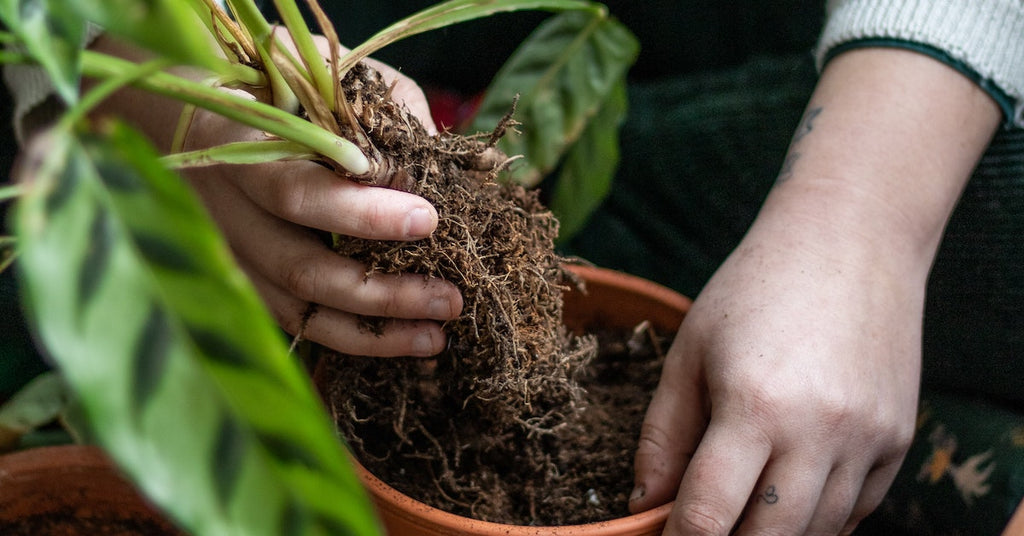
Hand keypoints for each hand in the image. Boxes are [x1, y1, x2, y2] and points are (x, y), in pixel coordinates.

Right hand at [182, 39, 461, 356]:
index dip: (362, 214)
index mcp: (242, 150)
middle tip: (451, 298)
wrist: (195, 114)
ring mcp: (232, 254)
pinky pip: (298, 324)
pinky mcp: (247, 282)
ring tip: (436, 338)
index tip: (429, 219)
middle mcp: (228, 212)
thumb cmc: (281, 87)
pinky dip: (352, 339)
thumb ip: (386, 112)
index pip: (298, 193)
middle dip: (382, 291)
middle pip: (301, 269)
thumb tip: (445, 164)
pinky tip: (404, 342)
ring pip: (300, 310)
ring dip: (372, 332)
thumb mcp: (331, 76)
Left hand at [629, 211, 921, 534]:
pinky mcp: (899, 439)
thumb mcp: (689, 351)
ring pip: (817, 531)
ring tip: (743, 511)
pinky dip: (819, 520)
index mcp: (754, 404)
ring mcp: (867, 438)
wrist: (850, 240)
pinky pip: (858, 511)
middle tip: (704, 527)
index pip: (709, 513)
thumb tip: (645, 504)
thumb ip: (662, 435)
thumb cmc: (755, 289)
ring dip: (773, 535)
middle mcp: (819, 430)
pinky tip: (790, 500)